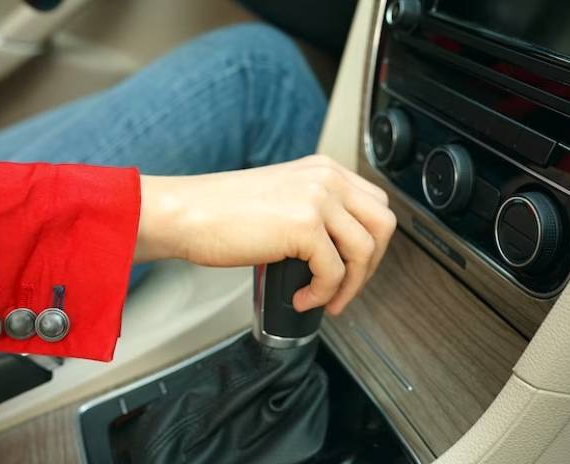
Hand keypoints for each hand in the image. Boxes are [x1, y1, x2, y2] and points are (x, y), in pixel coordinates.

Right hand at [134, 155, 396, 314]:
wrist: (186, 214)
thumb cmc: (221, 213)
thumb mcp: (282, 198)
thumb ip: (315, 211)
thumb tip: (339, 250)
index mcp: (324, 170)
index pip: (375, 204)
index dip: (372, 242)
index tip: (354, 268)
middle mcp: (327, 178)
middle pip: (383, 224)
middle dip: (371, 265)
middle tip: (347, 288)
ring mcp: (318, 199)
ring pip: (366, 250)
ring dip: (350, 286)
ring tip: (324, 299)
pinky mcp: (305, 225)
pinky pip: (335, 271)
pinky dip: (323, 294)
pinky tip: (302, 298)